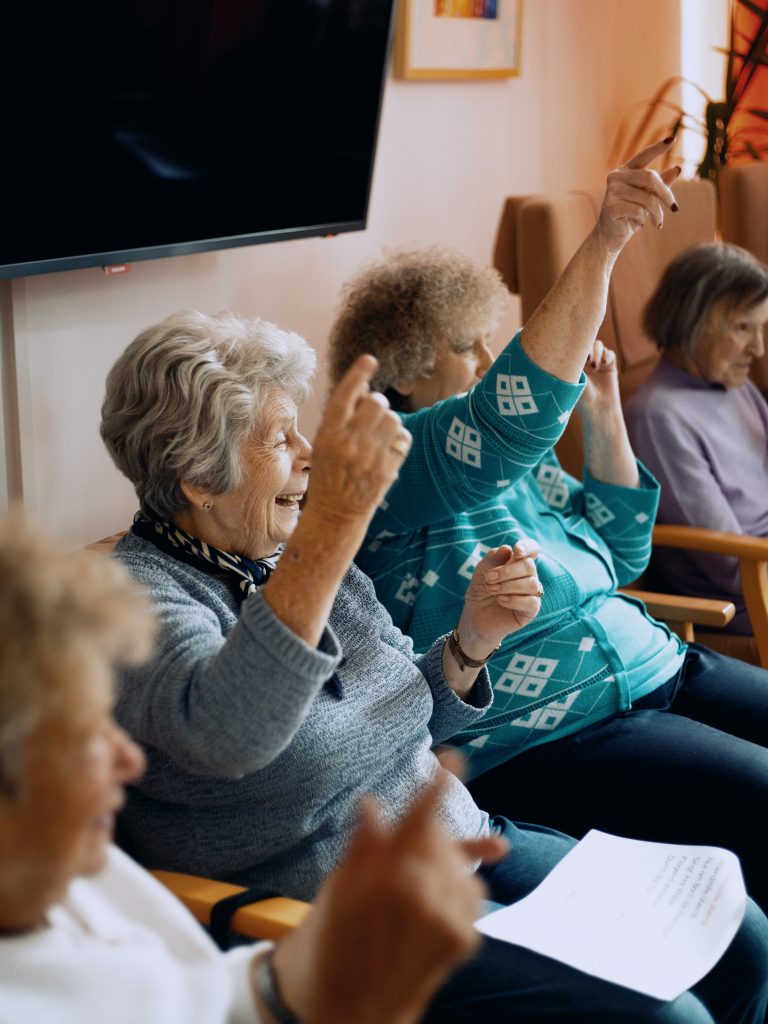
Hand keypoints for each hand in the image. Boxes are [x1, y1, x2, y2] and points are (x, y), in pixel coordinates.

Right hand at [272, 758, 507, 1023]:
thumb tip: (373, 805)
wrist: (351, 1010)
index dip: (440, 783)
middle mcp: (427, 895)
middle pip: (441, 838)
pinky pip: (472, 894)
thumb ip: (363, 844)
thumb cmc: (333, 943)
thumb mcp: (337, 887)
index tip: (454, 759)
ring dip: (443, 859)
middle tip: (405, 835)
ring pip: (460, 864)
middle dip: (427, 829)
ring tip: (417, 869)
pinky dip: (459, 884)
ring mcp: (450, 919)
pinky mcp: (463, 940)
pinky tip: (440, 888)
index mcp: (390, 876)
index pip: (423, 817)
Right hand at [309, 354, 410, 526]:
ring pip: (393, 418)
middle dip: (375, 403)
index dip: (358, 373)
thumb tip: (365, 390)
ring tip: (377, 434)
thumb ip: (341, 418)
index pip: (346, 395)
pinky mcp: (388, 469)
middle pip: (376, 402)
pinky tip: (387, 447)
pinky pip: (403, 437)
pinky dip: (398, 437)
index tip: (369, 359)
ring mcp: (371, 456)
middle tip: (370, 415)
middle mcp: (350, 443)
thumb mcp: (323, 444)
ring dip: (387, 420)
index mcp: (329, 434)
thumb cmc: (328, 475)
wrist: (336, 515)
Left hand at [456, 539, 541, 657]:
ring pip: (532, 583)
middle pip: (529, 565)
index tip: (517, 550)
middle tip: (489, 578)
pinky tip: (500, 600)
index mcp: (518, 563)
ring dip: (508, 585)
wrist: (474, 617)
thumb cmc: (480, 592)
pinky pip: (531, 601)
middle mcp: (528, 576)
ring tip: (492, 590)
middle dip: (507, 571)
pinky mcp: (531, 610)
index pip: (532, 549)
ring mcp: (531, 593)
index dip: (528, 547)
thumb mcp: (481, 572)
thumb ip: (493, 559)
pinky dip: (514, 599)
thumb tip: (508, 549)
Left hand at [578, 339, 620, 422]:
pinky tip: (604, 363)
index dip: (575, 344)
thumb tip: (568, 348)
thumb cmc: (582, 397)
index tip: (575, 354)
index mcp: (573, 363)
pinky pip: (609, 354)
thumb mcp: (574, 379)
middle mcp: (585, 361)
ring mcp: (598, 362)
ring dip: (596, 351)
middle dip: (586, 346)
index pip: (573, 346)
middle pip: (586, 342)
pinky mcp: (610, 366)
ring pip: (598, 345)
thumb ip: (573, 362)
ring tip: (594, 366)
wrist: (598, 408)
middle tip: (585, 358)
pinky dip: (607, 355)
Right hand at [596, 137, 680, 255]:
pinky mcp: (610, 207)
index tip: (673, 138)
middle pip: (650, 178)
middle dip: (666, 195)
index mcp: (625, 171)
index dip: (658, 148)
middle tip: (675, 209)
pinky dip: (644, 219)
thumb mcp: (647, 199)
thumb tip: (677, 168)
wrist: (610, 237)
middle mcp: (616, 177)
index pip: (644, 156)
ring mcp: (611, 191)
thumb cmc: (630, 215)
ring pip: (647, 198)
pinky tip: (639, 224)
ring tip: (658, 223)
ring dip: (657, 213)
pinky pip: (638, 211)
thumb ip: (661, 184)